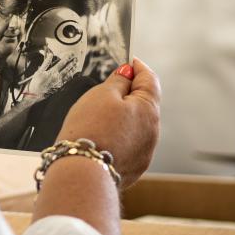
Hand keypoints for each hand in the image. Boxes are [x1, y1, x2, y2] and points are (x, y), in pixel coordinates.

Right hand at [28, 49, 77, 98]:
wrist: (35, 95)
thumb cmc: (36, 83)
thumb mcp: (39, 71)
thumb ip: (46, 63)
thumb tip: (51, 55)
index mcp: (52, 72)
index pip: (62, 63)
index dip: (67, 58)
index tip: (71, 54)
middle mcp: (58, 77)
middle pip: (67, 68)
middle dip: (72, 63)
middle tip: (77, 58)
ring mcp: (59, 82)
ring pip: (68, 74)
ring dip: (73, 69)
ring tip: (77, 64)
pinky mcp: (59, 87)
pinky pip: (67, 80)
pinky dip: (70, 76)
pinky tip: (72, 74)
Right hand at [56, 57, 160, 187]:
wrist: (82, 171)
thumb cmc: (90, 130)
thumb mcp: (101, 95)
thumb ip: (118, 81)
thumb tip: (127, 74)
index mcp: (149, 109)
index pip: (149, 79)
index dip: (137, 68)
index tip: (130, 63)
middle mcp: (152, 132)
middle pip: (143, 104)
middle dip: (127, 96)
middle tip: (106, 91)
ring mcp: (144, 153)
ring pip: (135, 127)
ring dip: (122, 119)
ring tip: (97, 120)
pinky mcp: (132, 168)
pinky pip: (127, 146)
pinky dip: (117, 139)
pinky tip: (100, 140)